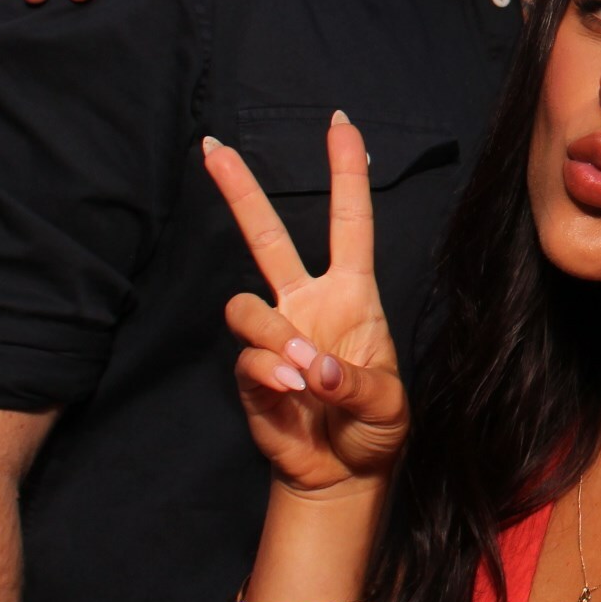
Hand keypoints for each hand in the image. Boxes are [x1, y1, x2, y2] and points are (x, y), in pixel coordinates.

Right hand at [201, 113, 407, 495]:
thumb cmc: (374, 429)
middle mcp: (307, 304)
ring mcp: (275, 335)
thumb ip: (354, 382)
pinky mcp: (251, 373)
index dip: (347, 174)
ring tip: (304, 377)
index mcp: (352, 295)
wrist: (342, 476)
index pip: (350, 223)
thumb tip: (308, 365)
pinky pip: (247, 360)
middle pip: (268, 236)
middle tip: (213, 147)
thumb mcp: (388, 405)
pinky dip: (271, 378)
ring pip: (245, 306)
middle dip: (240, 191)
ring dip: (273, 338)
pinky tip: (294, 398)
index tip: (342, 125)